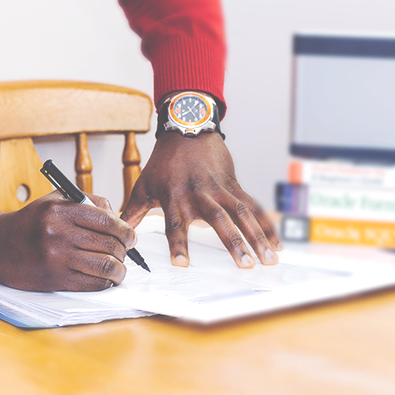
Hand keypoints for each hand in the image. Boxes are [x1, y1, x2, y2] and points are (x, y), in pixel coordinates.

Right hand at [0, 192, 137, 290]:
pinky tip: (105, 279)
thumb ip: (86, 201)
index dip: (126, 231)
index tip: (131, 237)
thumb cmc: (28, 223)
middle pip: (109, 244)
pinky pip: (92, 283)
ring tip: (119, 269)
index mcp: (60, 210)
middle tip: (126, 253)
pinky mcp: (54, 278)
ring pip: (105, 266)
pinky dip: (105, 283)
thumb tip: (118, 217)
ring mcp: (56, 257)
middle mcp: (58, 232)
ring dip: (119, 270)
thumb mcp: (53, 201)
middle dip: (124, 251)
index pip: (107, 221)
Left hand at [121, 130, 281, 267]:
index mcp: (175, 197)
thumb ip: (132, 212)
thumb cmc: (164, 161)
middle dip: (233, 243)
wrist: (187, 130)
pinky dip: (267, 225)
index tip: (182, 264)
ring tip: (269, 259)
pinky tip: (277, 243)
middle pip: (219, 221)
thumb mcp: (143, 185)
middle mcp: (200, 194)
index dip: (178, 244)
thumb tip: (117, 231)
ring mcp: (221, 190)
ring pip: (243, 214)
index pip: (175, 225)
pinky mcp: (235, 186)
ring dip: (258, 236)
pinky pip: (254, 207)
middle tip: (246, 264)